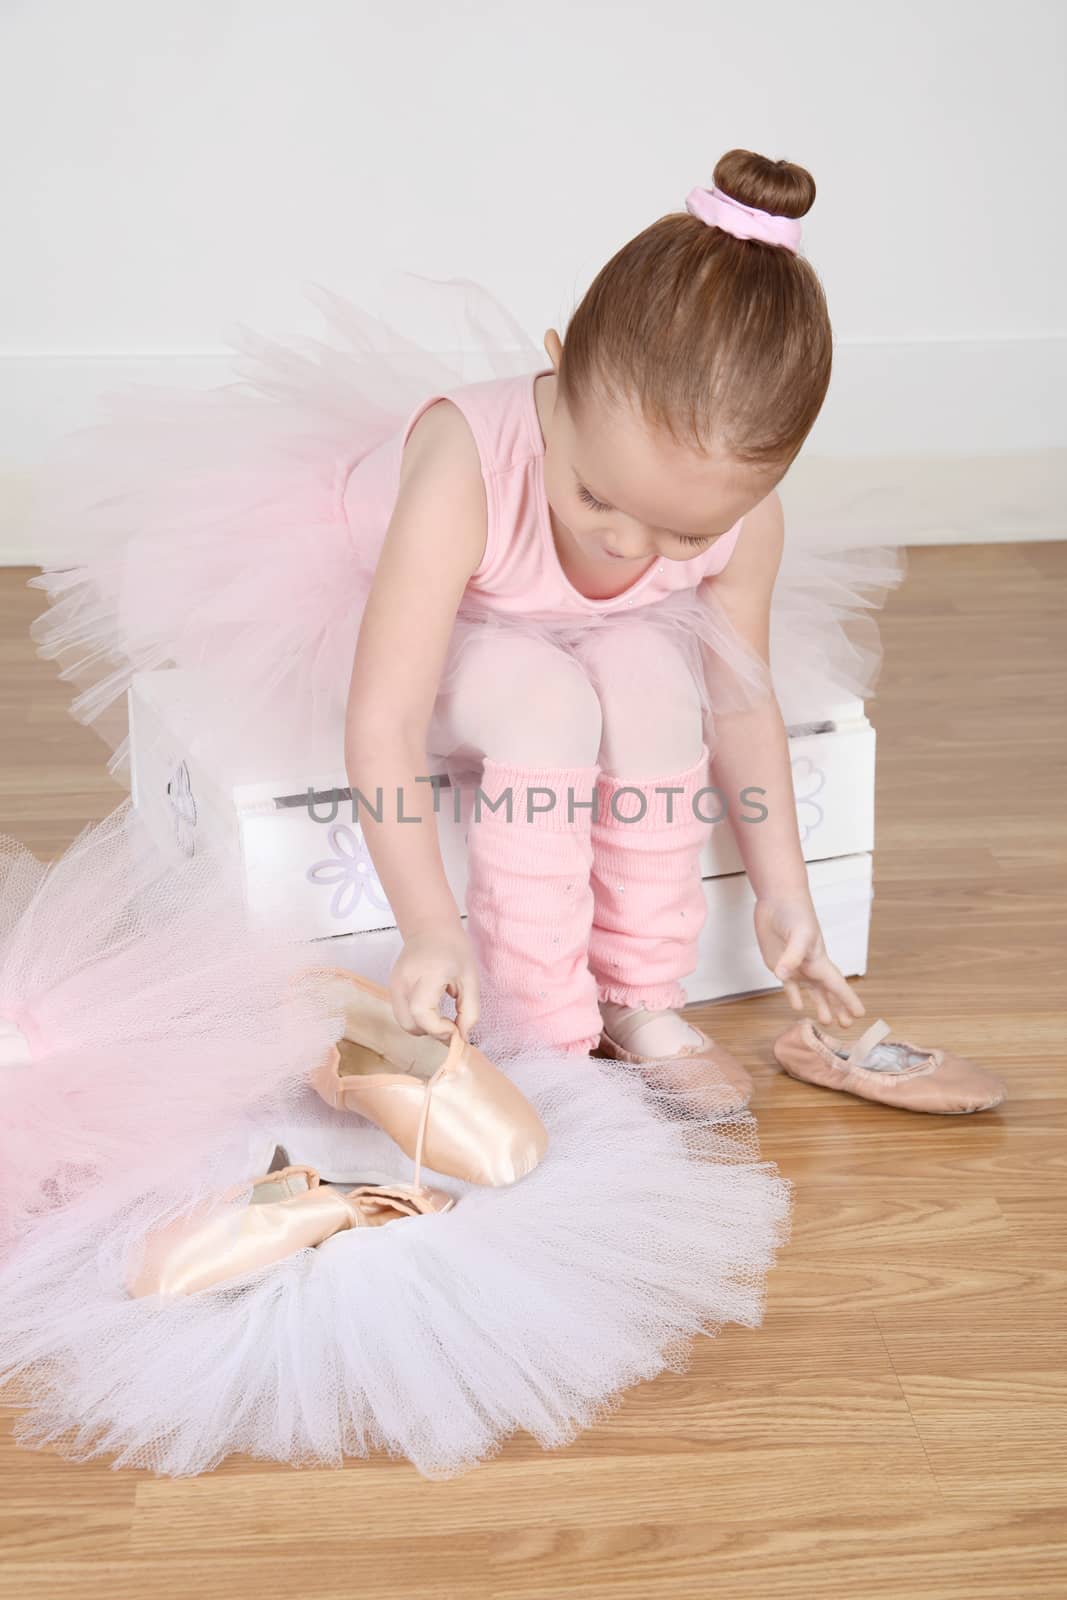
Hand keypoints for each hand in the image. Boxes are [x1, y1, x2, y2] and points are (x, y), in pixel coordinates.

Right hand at [389, 921, 480, 1043]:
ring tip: (440, 1016)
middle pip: (409, 1023)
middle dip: (431, 1032)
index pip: (421, 1013)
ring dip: (423, 1027)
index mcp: (427, 974)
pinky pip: (401, 1013)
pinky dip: (416, 1019)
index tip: (456, 1028)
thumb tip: (462, 1038)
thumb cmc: (455, 951)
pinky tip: (430, 1009)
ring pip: (404, 1022)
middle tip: (450, 1024)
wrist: (431, 929)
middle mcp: (405, 980)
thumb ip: (470, 1011)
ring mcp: (394, 983)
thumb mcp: (471, 980)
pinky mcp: (391, 987)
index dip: (438, 1029)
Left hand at [753, 893, 864, 1028]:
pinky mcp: (779, 963)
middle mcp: (810, 966)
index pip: (837, 985)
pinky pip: (789, 984)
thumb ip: (792, 955)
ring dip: (820, 1004)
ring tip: (826, 1021)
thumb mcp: (798, 933)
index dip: (848, 1000)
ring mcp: (796, 965)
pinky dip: (794, 995)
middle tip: (847, 1026)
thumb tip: (783, 975)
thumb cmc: (794, 913)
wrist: (777, 899)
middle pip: (828, 992)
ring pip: (812, 991)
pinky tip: (798, 1006)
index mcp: (820, 960)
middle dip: (838, 1008)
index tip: (860, 1015)